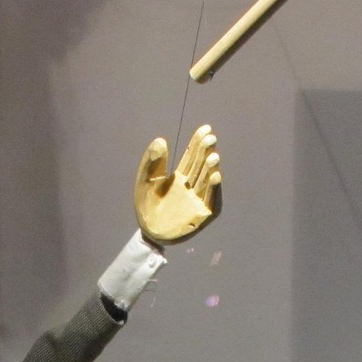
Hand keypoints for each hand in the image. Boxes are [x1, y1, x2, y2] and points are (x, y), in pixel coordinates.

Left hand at [133, 124, 221, 244]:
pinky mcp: (203, 215)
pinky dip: (214, 189)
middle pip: (201, 166)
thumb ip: (151, 162)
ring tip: (213, 156)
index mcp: (180, 177)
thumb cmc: (146, 206)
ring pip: (207, 181)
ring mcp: (199, 200)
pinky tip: (216, 176)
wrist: (148, 232)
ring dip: (211, 169)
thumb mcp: (145, 180)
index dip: (198, 142)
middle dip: (206, 152)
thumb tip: (160, 140)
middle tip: (210, 138)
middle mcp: (192, 186)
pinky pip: (211, 200)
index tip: (206, 128)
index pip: (192, 156)